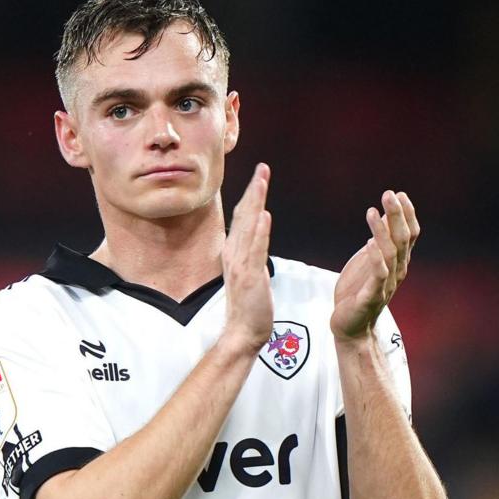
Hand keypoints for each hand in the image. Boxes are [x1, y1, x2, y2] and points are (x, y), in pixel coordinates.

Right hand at [221, 163, 273, 353]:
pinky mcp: (249, 276)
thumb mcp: (249, 272)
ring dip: (256, 202)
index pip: (243, 217)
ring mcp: (241, 264)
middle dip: (254, 190)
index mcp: (234, 251)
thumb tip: (257, 234)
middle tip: (263, 167)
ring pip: (248, 226)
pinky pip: (255, 250)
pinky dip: (259, 232)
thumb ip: (251, 252)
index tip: (259, 175)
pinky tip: (264, 216)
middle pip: (244, 214)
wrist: (243, 331)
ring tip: (262, 181)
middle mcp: (234, 253)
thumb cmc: (249, 304)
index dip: (251, 194)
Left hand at [331, 191, 419, 340]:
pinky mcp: (371, 297)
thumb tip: (385, 215)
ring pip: (391, 254)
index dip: (407, 214)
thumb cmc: (358, 292)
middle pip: (402, 239)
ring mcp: (386, 284)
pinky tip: (369, 243)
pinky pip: (378, 275)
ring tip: (372, 211)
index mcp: (398, 262)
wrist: (351, 327)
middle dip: (397, 215)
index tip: (400, 194)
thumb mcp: (368, 261)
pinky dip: (376, 258)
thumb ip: (379, 241)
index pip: (410, 235)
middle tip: (390, 194)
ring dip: (382, 231)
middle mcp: (397, 271)